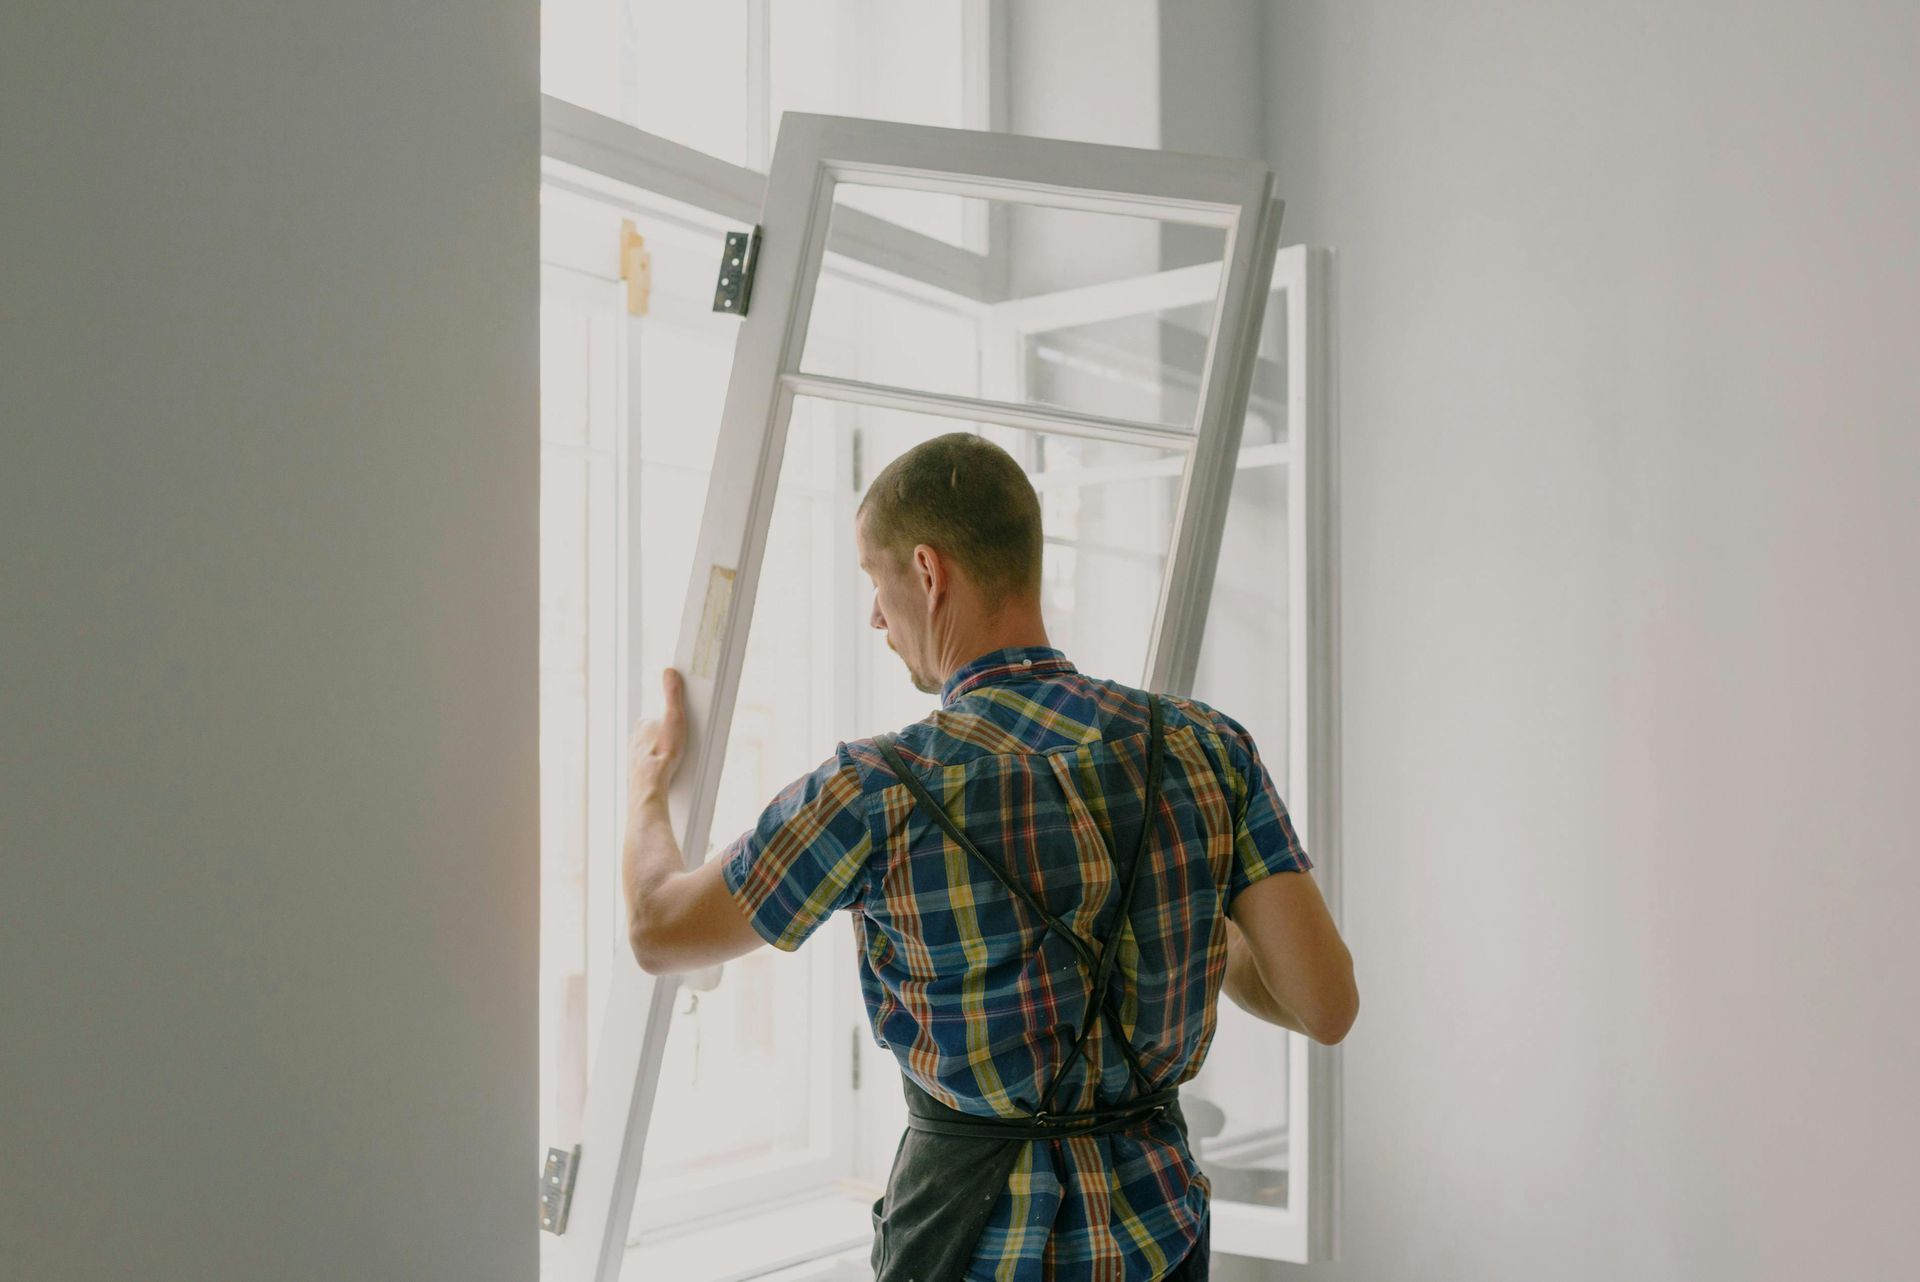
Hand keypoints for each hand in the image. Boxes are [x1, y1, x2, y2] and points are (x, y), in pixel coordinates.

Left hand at [628, 668, 687, 807]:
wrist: (651, 783)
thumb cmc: (663, 751)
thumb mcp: (673, 717)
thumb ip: (672, 694)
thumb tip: (669, 672)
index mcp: (642, 725)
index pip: (655, 718)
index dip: (668, 721)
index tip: (677, 725)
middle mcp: (634, 739)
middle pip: (652, 735)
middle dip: (663, 739)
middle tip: (678, 745)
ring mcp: (633, 756)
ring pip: (649, 751)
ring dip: (660, 754)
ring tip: (674, 760)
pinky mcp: (636, 772)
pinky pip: (648, 767)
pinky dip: (655, 768)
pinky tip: (666, 773)